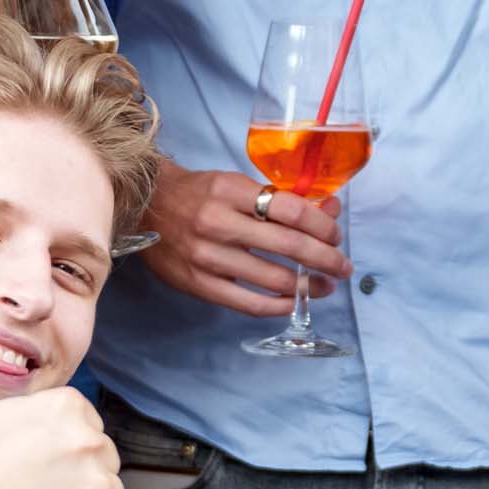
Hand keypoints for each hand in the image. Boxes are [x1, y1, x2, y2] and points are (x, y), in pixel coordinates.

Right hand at [136, 159, 347, 315]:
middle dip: (326, 258)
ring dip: (309, 285)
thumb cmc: (198, 193)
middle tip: (343, 266)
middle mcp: (218, 223)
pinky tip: (294, 301)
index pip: (292, 210)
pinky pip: (249, 303)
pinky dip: (279, 305)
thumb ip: (279, 198)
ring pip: (273, 278)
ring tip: (326, 286)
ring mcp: (207, 257)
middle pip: (289, 245)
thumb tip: (329, 210)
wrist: (145, 208)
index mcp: (231, 191)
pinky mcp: (198, 285)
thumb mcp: (236, 183)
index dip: (323, 225)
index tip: (336, 234)